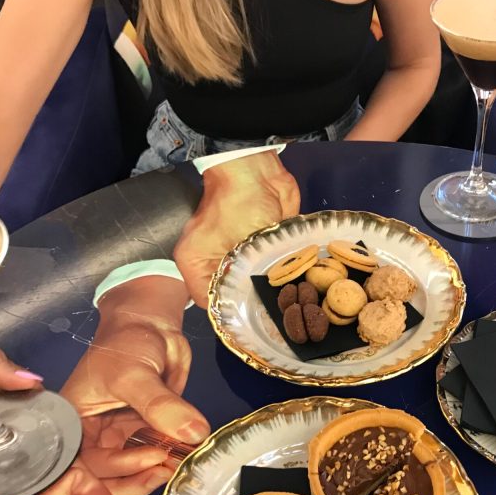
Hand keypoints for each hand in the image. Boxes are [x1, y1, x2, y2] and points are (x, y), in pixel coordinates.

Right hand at [61, 276, 207, 494]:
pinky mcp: (142, 435)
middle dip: (133, 480)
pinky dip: (165, 462)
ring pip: (129, 472)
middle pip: (104, 477)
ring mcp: (118, 437)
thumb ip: (160, 405)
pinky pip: (151, 458)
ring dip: (152, 474)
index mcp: (71, 422)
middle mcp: (91, 436)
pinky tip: (182, 458)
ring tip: (176, 465)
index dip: (113, 470)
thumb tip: (192, 433)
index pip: (83, 462)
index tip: (150, 459)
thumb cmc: (126, 342)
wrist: (150, 325)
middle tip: (164, 470)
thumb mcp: (135, 373)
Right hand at [174, 151, 299, 307]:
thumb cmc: (238, 202)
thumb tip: (262, 306)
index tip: (258, 324)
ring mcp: (237, 256)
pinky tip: (298, 285)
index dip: (234, 316)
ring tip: (292, 304)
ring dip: (272, 290)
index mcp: (197, 266)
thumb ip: (249, 278)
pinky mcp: (258, 246)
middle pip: (234, 297)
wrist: (257, 169)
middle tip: (280, 319)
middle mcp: (214, 264)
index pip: (214, 305)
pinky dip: (283, 274)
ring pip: (255, 284)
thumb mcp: (242, 246)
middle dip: (257, 305)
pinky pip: (271, 268)